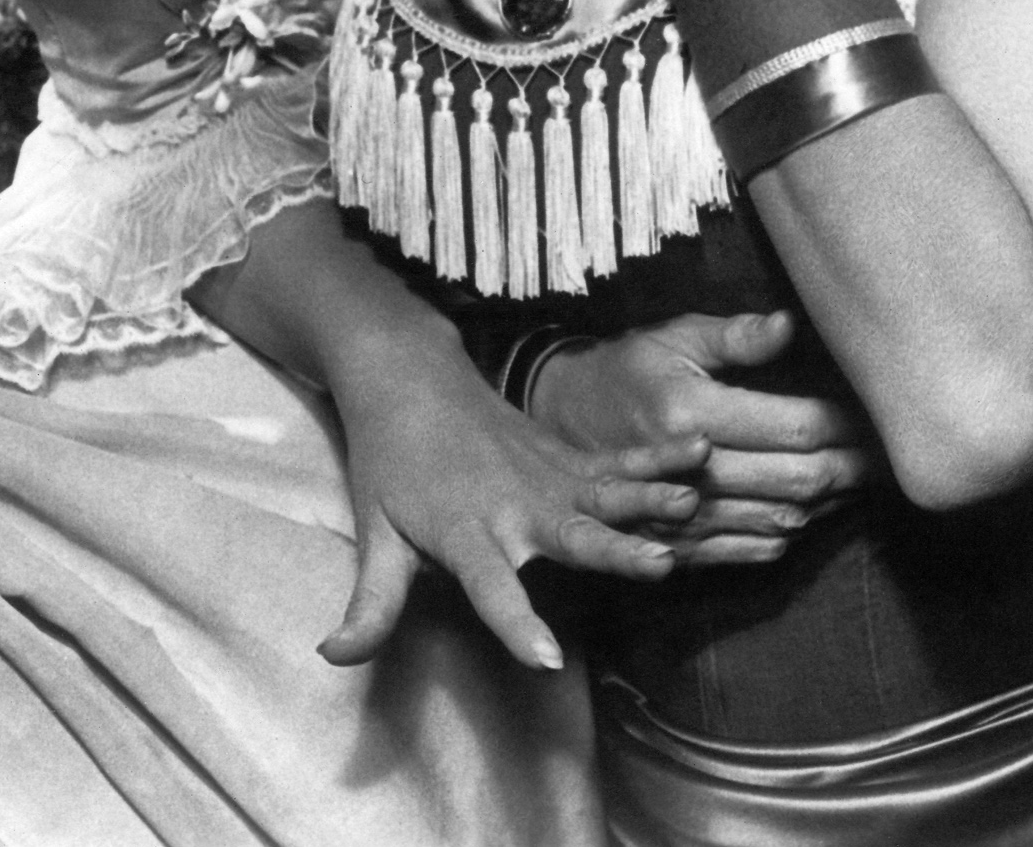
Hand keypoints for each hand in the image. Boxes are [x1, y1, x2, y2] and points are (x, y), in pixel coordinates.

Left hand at [321, 333, 707, 670]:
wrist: (406, 372)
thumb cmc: (389, 461)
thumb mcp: (375, 533)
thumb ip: (370, 603)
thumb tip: (332, 657)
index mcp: (464, 530)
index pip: (489, 586)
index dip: (515, 622)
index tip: (545, 660)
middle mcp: (514, 504)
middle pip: (568, 534)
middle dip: (614, 552)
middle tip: (658, 565)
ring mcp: (545, 474)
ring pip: (606, 493)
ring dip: (651, 499)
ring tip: (696, 502)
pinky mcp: (564, 456)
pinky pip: (616, 464)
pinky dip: (658, 458)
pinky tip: (700, 453)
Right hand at [532, 312, 873, 568]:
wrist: (564, 420)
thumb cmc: (626, 368)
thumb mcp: (671, 336)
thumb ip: (734, 337)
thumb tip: (790, 326)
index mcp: (690, 413)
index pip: (792, 426)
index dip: (842, 424)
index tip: (874, 412)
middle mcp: (690, 471)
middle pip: (797, 480)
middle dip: (850, 467)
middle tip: (888, 453)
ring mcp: (686, 513)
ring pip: (782, 518)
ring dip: (830, 504)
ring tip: (863, 481)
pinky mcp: (681, 540)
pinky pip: (751, 549)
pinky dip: (790, 532)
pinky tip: (813, 513)